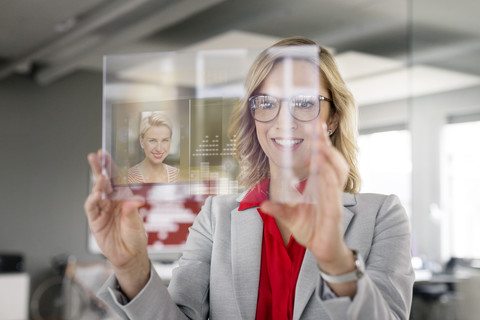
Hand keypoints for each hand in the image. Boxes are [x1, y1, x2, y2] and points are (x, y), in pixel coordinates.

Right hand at [84, 150, 149, 297]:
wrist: (129, 256)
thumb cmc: (135, 238)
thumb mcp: (136, 224)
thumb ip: (132, 213)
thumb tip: (132, 201)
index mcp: (124, 198)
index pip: (116, 179)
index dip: (110, 166)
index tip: (105, 154)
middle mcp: (112, 202)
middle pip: (103, 182)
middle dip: (99, 168)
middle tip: (94, 156)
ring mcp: (102, 210)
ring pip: (96, 193)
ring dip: (97, 184)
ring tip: (100, 177)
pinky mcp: (95, 221)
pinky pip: (91, 208)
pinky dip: (92, 201)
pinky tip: (95, 196)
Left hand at [261, 123, 356, 296]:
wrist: (322, 250)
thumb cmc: (311, 230)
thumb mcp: (290, 217)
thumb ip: (278, 209)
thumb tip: (261, 203)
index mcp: (320, 186)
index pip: (323, 160)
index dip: (320, 143)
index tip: (315, 126)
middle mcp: (329, 189)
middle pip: (333, 160)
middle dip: (326, 143)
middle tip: (318, 124)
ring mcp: (334, 198)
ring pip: (337, 172)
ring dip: (329, 157)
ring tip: (320, 143)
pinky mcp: (335, 210)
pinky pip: (333, 191)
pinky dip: (329, 177)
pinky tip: (323, 167)